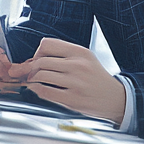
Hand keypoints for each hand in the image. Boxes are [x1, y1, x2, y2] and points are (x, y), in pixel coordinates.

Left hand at [7, 37, 125, 122]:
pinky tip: (39, 89)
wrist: (115, 98)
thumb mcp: (85, 58)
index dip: (37, 52)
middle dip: (30, 67)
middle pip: (41, 60)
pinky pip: (45, 92)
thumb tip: (35, 58)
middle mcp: (77, 65)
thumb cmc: (96, 78)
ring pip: (41, 75)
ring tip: (33, 81)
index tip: (36, 59)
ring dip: (32, 79)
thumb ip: (63, 55)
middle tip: (27, 72)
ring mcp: (75, 83)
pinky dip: (37, 90)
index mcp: (80, 52)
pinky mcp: (72, 99)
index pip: (47, 44)